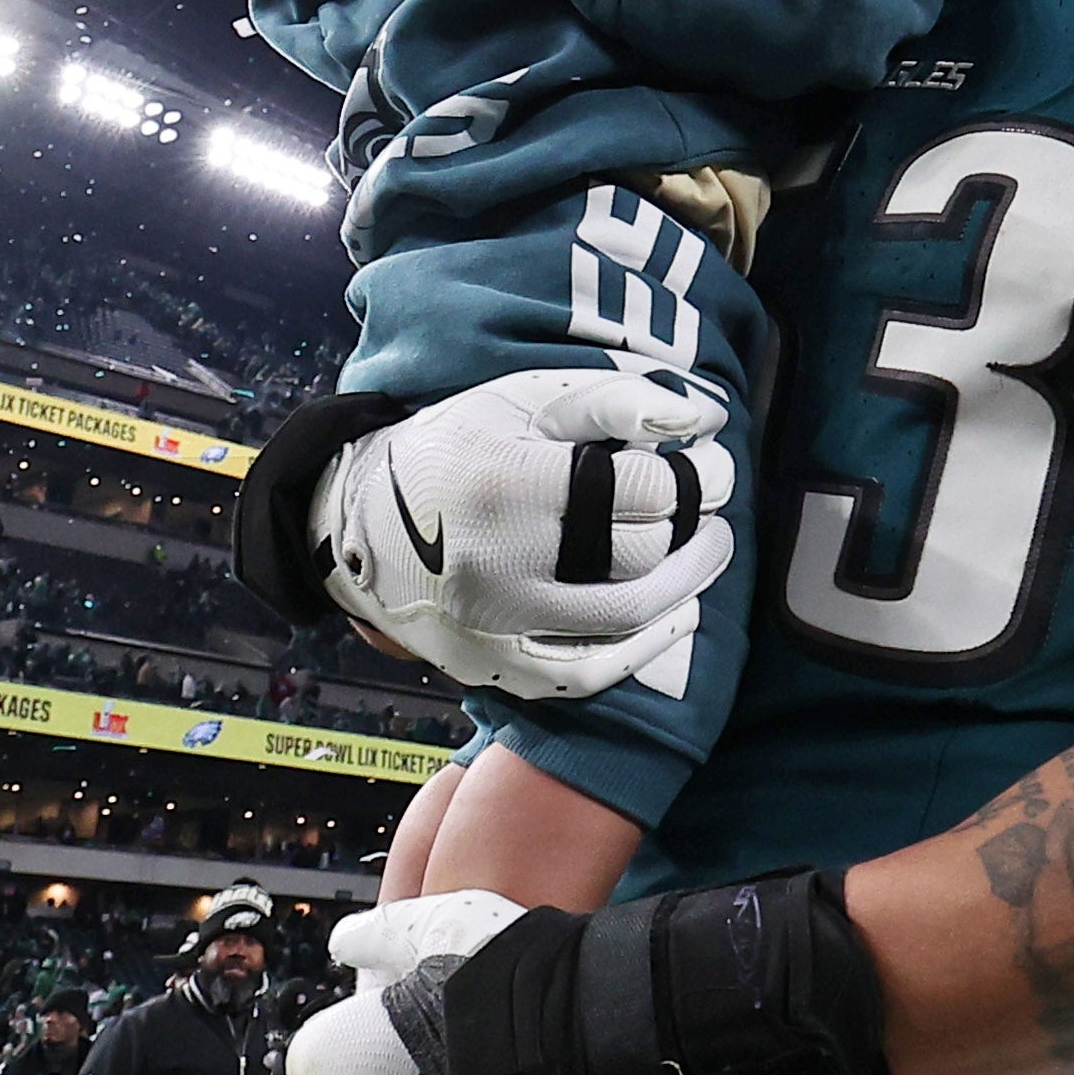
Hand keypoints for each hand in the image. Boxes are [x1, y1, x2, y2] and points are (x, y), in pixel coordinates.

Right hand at [315, 370, 735, 700]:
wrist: (358, 519)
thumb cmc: (456, 446)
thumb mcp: (523, 401)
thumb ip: (615, 402)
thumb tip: (705, 420)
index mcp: (510, 482)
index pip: (643, 490)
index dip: (698, 476)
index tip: (714, 466)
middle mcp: (499, 560)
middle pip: (638, 554)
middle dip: (695, 529)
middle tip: (714, 507)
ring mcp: (494, 623)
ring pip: (623, 617)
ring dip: (685, 588)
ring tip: (708, 555)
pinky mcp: (489, 666)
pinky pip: (586, 673)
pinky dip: (642, 649)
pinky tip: (673, 615)